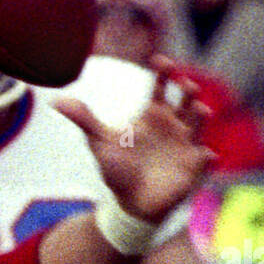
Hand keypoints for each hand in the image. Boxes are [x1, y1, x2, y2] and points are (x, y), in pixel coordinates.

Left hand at [53, 58, 215, 222]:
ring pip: (199, 123)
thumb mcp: (99, 142)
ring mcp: (186, 144)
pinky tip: (207, 155)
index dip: (165, 71)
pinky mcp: (193, 167)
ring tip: (199, 110)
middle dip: (189, 89)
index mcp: (153, 115)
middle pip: (186, 99)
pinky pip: (206, 160)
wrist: (129, 203)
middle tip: (185, 85)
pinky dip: (208, 158)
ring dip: (202, 115)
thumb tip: (55, 100)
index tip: (159, 60)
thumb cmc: (117, 168)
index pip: (162, 86)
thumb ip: (83, 119)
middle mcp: (173, 125)